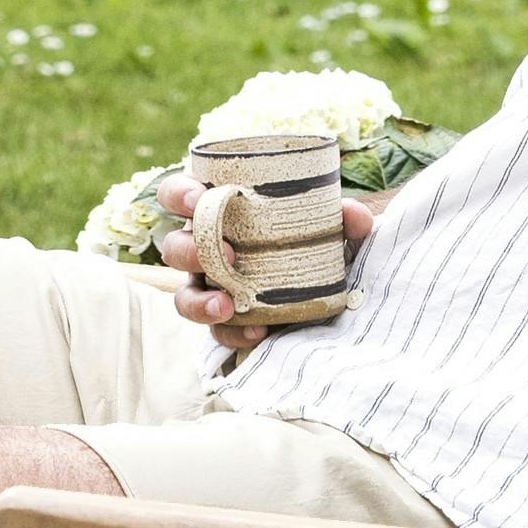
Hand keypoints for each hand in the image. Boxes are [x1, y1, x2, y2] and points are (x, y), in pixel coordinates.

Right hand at [158, 176, 376, 343]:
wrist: (324, 294)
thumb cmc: (310, 243)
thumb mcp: (330, 229)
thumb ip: (343, 219)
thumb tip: (354, 216)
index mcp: (218, 213)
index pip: (178, 195)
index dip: (179, 194)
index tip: (200, 198)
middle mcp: (205, 249)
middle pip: (174, 247)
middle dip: (189, 250)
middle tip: (228, 254)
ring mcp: (209, 288)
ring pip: (183, 295)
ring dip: (198, 301)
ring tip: (226, 305)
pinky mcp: (225, 322)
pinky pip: (216, 332)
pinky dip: (232, 333)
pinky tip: (256, 332)